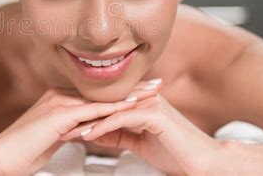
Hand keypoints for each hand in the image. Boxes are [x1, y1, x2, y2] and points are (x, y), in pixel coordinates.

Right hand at [0, 86, 158, 174]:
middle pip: (104, 92)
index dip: (121, 92)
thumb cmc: (23, 152)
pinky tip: (132, 107)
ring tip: (152, 93)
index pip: (97, 94)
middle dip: (132, 88)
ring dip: (129, 96)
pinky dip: (114, 109)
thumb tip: (84, 131)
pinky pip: (92, 112)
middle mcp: (60, 96)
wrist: (0, 158)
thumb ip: (69, 130)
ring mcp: (58, 103)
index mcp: (59, 99)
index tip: (143, 90)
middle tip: (156, 84)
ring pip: (102, 99)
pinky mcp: (58, 115)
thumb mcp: (52, 137)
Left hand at [60, 79, 220, 174]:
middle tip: (58, 124)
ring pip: (110, 109)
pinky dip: (102, 128)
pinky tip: (87, 136)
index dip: (85, 113)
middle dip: (80, 114)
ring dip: (86, 120)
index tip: (65, 123)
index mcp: (141, 102)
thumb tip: (98, 132)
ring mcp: (150, 104)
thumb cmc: (176, 153)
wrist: (205, 163)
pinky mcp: (154, 114)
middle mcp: (144, 98)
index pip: (107, 104)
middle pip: (105, 103)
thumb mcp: (139, 142)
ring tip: (65, 130)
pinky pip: (121, 119)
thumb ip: (120, 133)